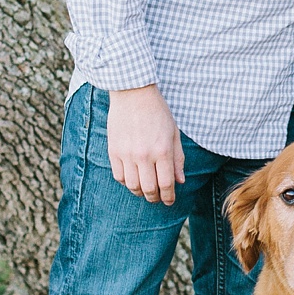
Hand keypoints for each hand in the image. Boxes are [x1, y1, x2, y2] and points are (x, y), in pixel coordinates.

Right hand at [107, 84, 183, 203]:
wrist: (133, 94)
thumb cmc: (158, 112)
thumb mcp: (174, 133)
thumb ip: (178, 158)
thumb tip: (180, 181)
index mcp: (162, 151)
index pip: (166, 184)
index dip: (169, 197)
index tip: (170, 201)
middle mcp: (144, 155)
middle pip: (149, 189)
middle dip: (155, 198)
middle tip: (158, 198)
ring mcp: (127, 154)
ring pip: (132, 186)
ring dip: (140, 192)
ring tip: (145, 190)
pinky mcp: (114, 151)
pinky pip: (118, 176)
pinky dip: (126, 182)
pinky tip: (132, 178)